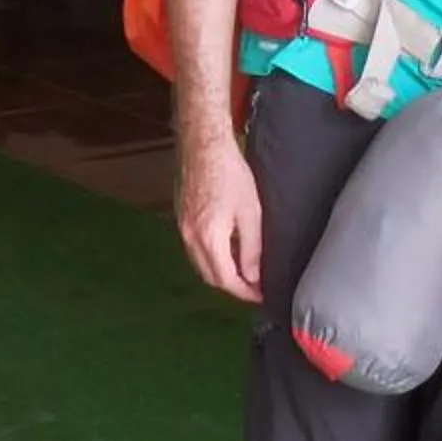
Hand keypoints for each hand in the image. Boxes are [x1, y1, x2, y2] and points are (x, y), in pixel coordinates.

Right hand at [177, 135, 263, 303]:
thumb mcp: (250, 212)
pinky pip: (193, 250)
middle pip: (210, 277)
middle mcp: (190, 238)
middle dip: (233, 286)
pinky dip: (210, 259)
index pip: (226, 280)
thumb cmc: (230, 173)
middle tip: (254, 286)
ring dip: (220, 274)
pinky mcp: (180, 219)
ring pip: (200, 265)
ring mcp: (182, 228)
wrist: (203, 145)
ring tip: (243, 272)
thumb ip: (252, 248)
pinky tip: (225, 252)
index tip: (260, 295)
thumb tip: (255, 276)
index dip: (245, 292)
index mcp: (209, 238)